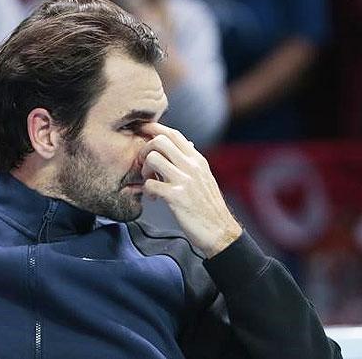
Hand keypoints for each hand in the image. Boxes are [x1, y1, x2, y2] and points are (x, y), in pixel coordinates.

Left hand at [139, 123, 241, 257]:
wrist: (219, 231)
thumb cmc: (208, 205)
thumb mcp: (204, 177)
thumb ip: (192, 161)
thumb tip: (187, 142)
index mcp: (197, 160)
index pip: (173, 133)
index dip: (154, 129)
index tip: (142, 133)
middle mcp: (192, 166)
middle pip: (160, 141)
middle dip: (144, 150)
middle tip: (144, 165)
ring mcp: (185, 181)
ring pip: (153, 158)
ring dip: (144, 170)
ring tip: (149, 182)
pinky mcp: (177, 197)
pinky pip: (150, 184)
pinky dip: (147, 190)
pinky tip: (154, 198)